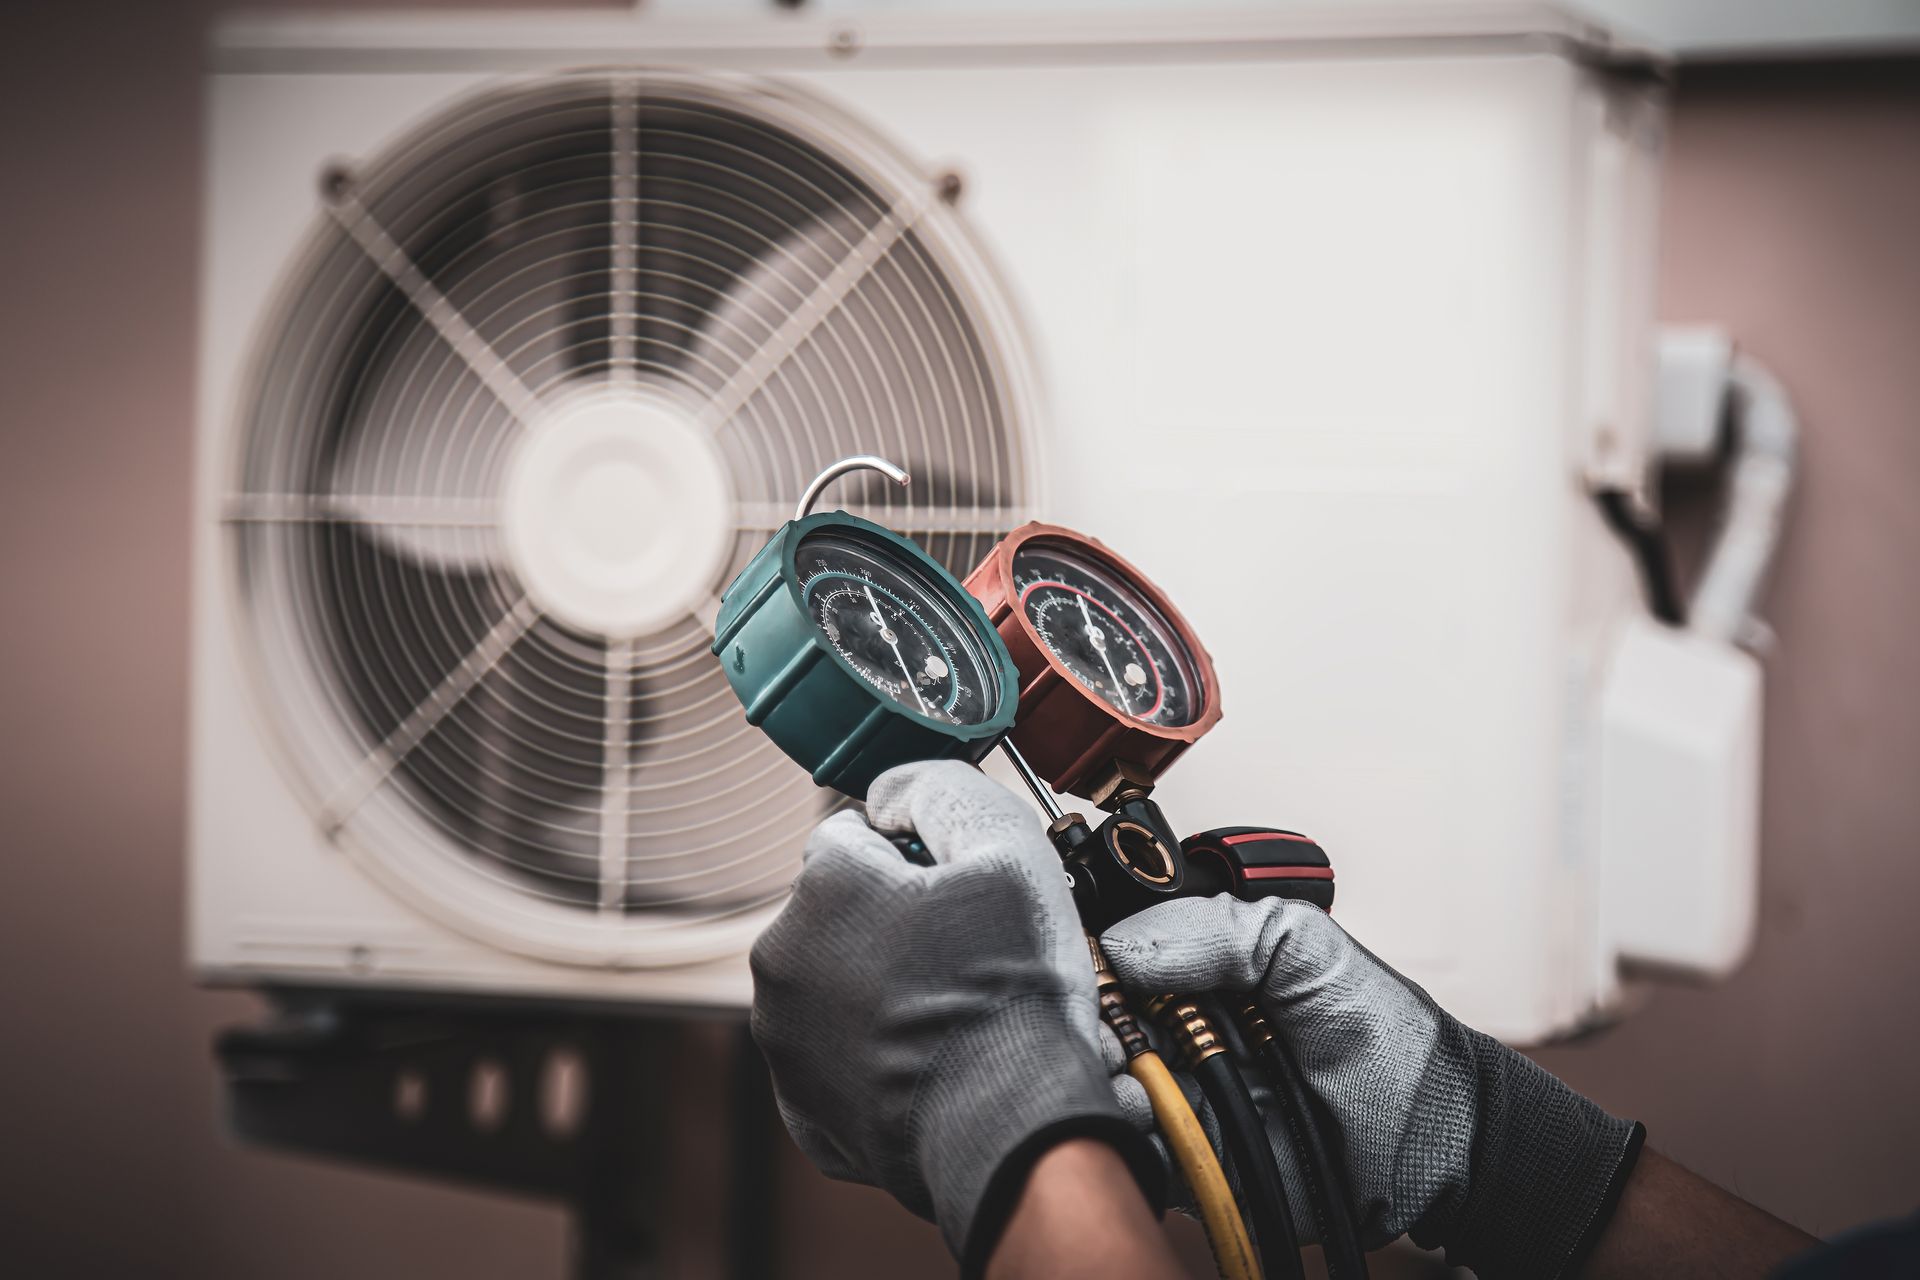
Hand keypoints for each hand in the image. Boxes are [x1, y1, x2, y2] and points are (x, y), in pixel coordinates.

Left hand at [751, 760, 1158, 1275]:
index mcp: (823, 888)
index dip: (916, 854)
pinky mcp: (802, 1104)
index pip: (856, 833)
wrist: (1011, 1128)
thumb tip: (895, 789)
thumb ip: (940, 789)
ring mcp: (785, 1040)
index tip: (958, 889)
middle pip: (841, 909)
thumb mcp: (1006, 848)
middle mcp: (783, 959)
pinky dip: (874, 1052)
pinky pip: (837, 1054)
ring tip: (950, 1010)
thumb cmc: (1010, 995)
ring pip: (835, 981)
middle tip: (964, 953)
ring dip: (879, 984)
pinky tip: (927, 1058)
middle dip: (891, 919)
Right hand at [1100, 894, 1643, 1278]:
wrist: (1433, 1140)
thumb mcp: (1308, 947)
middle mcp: (1181, 1024)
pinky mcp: (1190, 1154)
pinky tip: (1142, 1107)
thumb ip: (1220, 929)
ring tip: (1124, 1063)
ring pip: (1104, 1080)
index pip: (1117, 949)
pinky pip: (1136, 1143)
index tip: (1086, 957)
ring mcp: (1183, 1090)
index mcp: (1202, 967)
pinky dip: (1127, 1128)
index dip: (1092, 952)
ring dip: (1100, 1071)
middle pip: (1095, 1015)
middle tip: (1100, 1016)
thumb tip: (1122, 944)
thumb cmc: (1386, 1039)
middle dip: (1087, 1016)